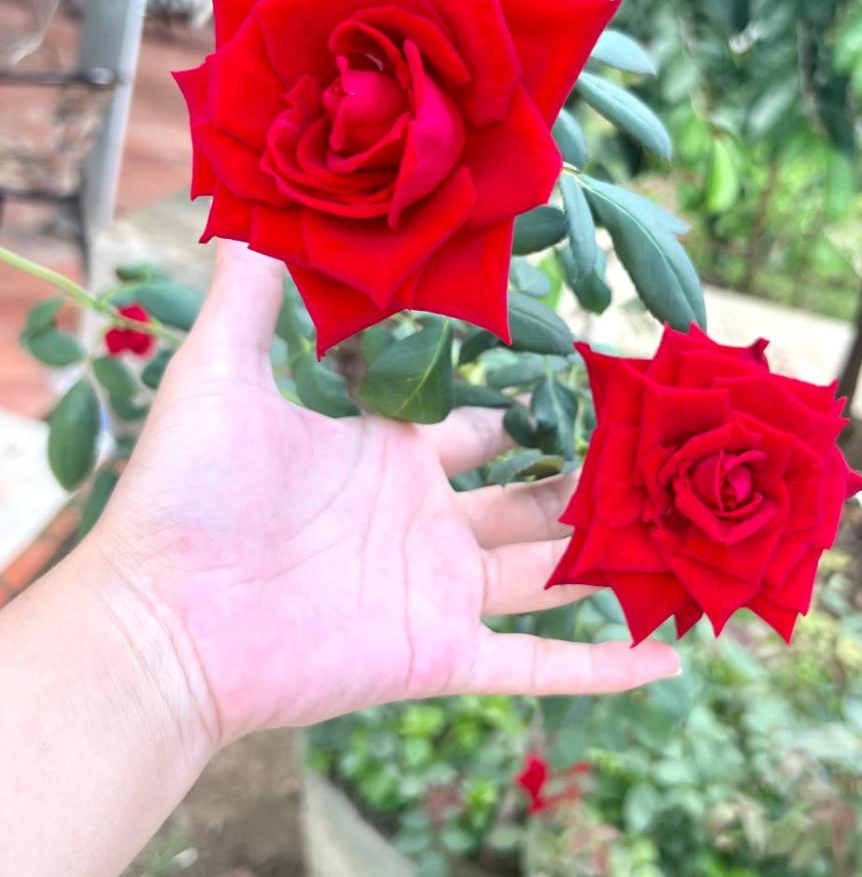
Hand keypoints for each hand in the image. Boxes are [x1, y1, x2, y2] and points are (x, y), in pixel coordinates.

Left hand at [89, 245, 679, 754]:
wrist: (160, 618)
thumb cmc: (187, 494)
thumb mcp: (220, 372)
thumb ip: (253, 293)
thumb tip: (259, 211)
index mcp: (386, 459)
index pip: (475, 430)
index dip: (527, 410)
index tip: (590, 381)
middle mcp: (422, 524)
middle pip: (527, 501)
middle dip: (588, 480)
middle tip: (656, 455)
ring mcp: (437, 592)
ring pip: (549, 574)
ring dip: (612, 558)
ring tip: (685, 534)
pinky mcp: (438, 655)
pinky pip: (538, 664)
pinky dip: (605, 665)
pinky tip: (672, 656)